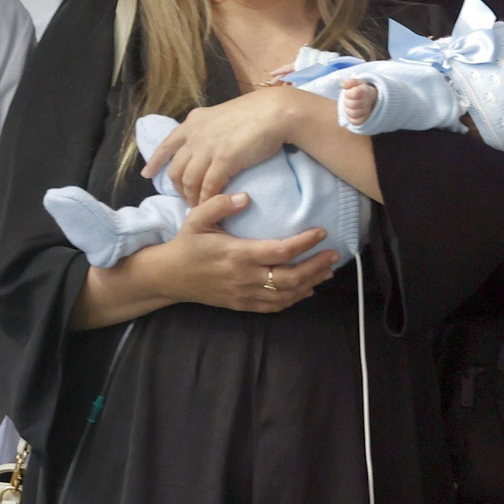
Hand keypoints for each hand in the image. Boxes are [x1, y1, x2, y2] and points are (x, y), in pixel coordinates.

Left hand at [145, 88, 304, 205]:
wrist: (276, 112)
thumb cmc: (257, 112)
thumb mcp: (223, 115)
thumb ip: (212, 128)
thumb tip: (210, 141)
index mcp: (194, 121)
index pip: (166, 144)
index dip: (155, 162)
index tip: (146, 174)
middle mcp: (195, 134)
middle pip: (176, 169)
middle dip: (178, 188)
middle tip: (187, 199)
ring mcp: (207, 147)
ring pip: (188, 181)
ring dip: (192, 197)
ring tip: (198, 206)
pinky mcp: (223, 160)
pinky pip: (208, 187)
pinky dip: (207, 199)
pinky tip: (210, 206)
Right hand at [160, 192, 338, 311]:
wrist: (169, 277)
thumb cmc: (186, 244)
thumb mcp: (197, 218)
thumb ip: (219, 204)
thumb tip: (246, 197)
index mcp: (237, 254)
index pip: (279, 251)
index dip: (303, 243)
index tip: (321, 232)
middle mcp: (244, 277)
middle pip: (290, 277)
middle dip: (316, 267)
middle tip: (334, 255)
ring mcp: (244, 294)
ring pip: (285, 295)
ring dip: (310, 284)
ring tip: (327, 271)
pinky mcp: (241, 304)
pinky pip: (273, 306)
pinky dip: (293, 300)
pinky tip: (307, 290)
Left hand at [340, 78, 376, 125]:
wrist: (371, 98)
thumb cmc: (360, 90)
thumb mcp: (356, 83)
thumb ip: (349, 82)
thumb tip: (342, 85)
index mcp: (365, 91)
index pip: (355, 93)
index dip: (348, 93)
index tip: (347, 92)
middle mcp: (367, 102)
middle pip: (353, 105)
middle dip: (347, 102)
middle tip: (347, 99)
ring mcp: (366, 112)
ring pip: (354, 114)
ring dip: (348, 110)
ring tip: (349, 106)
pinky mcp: (364, 119)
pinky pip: (356, 121)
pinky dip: (351, 118)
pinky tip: (351, 112)